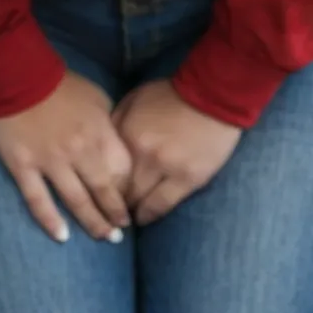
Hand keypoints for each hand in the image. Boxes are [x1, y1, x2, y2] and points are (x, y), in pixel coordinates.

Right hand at [0, 70, 132, 243]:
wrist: (18, 75)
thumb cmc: (61, 85)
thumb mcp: (96, 98)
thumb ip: (107, 125)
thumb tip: (115, 148)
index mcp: (98, 132)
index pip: (121, 171)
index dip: (128, 189)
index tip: (132, 203)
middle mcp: (77, 152)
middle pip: (102, 191)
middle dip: (114, 215)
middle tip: (121, 234)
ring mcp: (50, 162)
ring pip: (74, 201)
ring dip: (91, 222)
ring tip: (102, 238)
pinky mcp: (24, 167)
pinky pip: (38, 200)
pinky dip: (50, 221)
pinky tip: (61, 237)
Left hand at [111, 78, 241, 226]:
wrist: (211, 94)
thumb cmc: (171, 95)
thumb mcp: (135, 99)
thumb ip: (116, 121)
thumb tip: (103, 145)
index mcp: (127, 132)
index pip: (105, 167)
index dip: (101, 181)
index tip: (101, 188)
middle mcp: (143, 153)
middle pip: (121, 187)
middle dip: (115, 199)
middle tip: (112, 206)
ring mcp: (166, 168)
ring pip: (139, 200)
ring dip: (131, 209)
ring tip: (128, 214)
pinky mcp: (187, 179)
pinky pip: (162, 205)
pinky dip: (149, 214)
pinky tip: (144, 218)